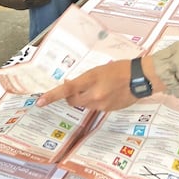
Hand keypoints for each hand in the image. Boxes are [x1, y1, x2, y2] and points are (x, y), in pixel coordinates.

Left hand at [36, 56, 163, 111]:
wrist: (139, 78)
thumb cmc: (119, 68)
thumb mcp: (99, 69)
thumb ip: (85, 79)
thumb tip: (72, 86)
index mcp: (91, 79)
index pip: (67, 89)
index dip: (52, 96)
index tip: (40, 102)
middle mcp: (94, 94)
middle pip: (73, 101)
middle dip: (71, 96)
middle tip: (75, 87)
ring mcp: (101, 104)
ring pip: (84, 104)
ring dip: (85, 98)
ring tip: (98, 87)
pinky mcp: (108, 110)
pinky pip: (95, 107)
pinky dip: (96, 101)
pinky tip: (107, 92)